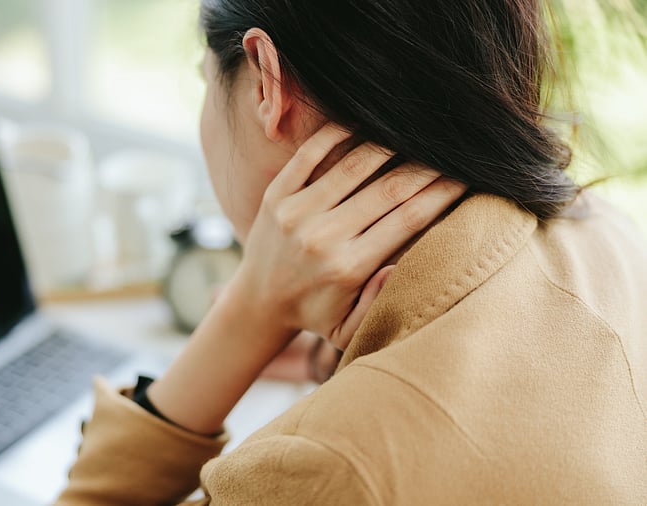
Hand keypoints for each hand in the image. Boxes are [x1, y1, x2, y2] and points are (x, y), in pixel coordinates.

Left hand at [148, 124, 464, 434]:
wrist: (258, 300)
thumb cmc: (317, 314)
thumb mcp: (349, 329)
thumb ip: (379, 304)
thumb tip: (401, 267)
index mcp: (348, 268)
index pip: (408, 219)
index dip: (443, 193)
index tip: (467, 176)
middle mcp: (322, 237)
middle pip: (389, 188)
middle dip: (428, 166)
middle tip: (454, 150)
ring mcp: (296, 211)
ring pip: (354, 164)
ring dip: (392, 143)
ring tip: (418, 133)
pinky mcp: (276, 194)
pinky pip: (311, 152)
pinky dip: (340, 132)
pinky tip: (368, 121)